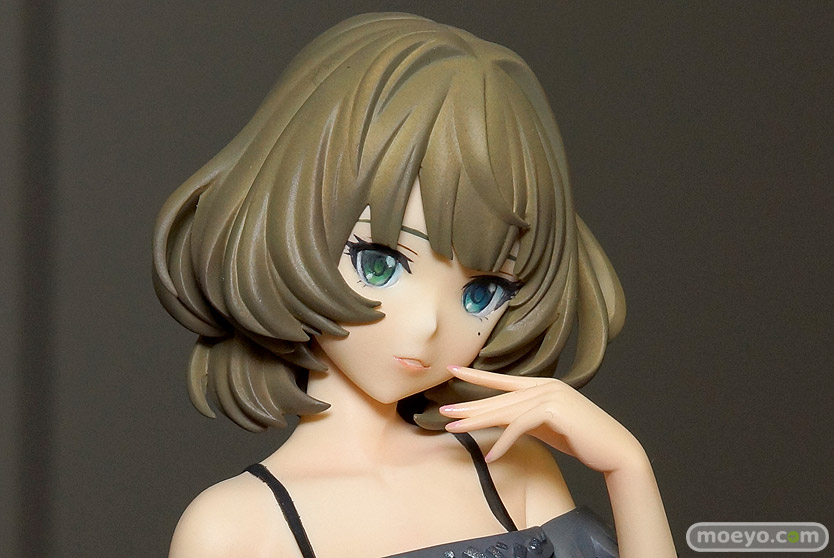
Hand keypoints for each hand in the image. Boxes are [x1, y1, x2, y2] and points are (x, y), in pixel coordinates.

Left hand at [440, 366, 646, 471]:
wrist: (615, 450)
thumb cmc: (581, 439)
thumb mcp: (548, 426)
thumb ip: (526, 418)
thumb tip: (502, 422)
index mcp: (543, 385)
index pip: (502, 380)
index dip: (476, 375)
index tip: (453, 369)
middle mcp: (544, 386)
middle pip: (497, 398)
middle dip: (469, 406)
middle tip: (443, 411)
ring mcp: (549, 396)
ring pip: (503, 411)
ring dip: (476, 423)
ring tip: (454, 430)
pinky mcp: (552, 412)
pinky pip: (518, 427)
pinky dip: (503, 443)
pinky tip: (492, 457)